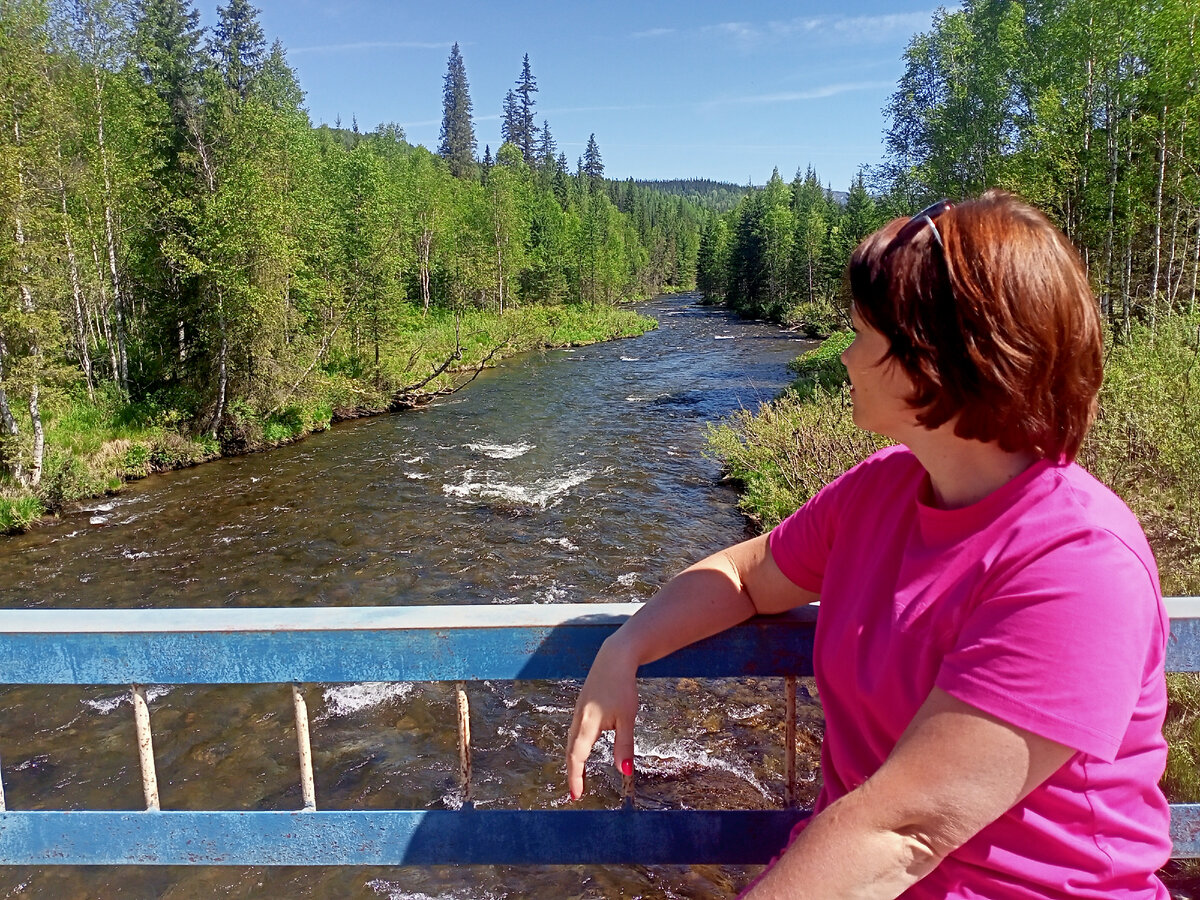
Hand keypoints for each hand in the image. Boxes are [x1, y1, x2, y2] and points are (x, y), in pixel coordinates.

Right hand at [565, 636, 638, 799]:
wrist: (615, 657)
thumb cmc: (622, 686)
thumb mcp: (627, 717)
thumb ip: (624, 745)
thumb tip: (625, 772)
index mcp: (587, 724)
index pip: (577, 757)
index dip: (575, 777)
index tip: (576, 795)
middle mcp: (579, 718)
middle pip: (570, 750)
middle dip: (572, 771)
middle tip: (575, 790)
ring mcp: (579, 710)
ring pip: (571, 739)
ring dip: (573, 758)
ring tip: (578, 773)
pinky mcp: (582, 704)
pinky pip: (574, 730)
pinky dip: (575, 744)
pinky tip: (582, 746)